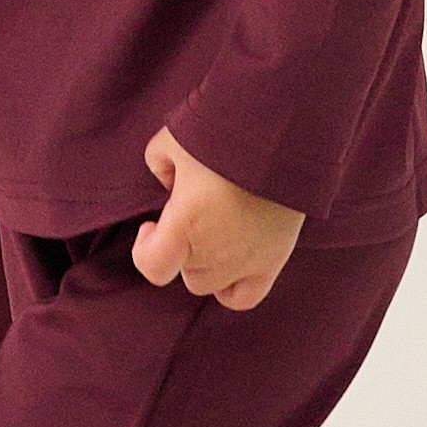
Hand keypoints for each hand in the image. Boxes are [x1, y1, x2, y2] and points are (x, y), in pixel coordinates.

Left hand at [128, 130, 303, 309]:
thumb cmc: (223, 131)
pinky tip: (229, 263)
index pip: (152, 266)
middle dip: (180, 248)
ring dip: (204, 263)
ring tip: (213, 229)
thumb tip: (170, 186)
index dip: (144, 248)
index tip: (151, 225)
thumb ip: (160, 166)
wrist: (281, 130)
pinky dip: (231, 288)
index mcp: (186, 222)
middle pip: (185, 271)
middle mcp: (215, 249)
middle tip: (191, 214)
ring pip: (210, 283)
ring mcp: (247, 258)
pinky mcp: (274, 258)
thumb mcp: (172, 139)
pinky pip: (245, 297)